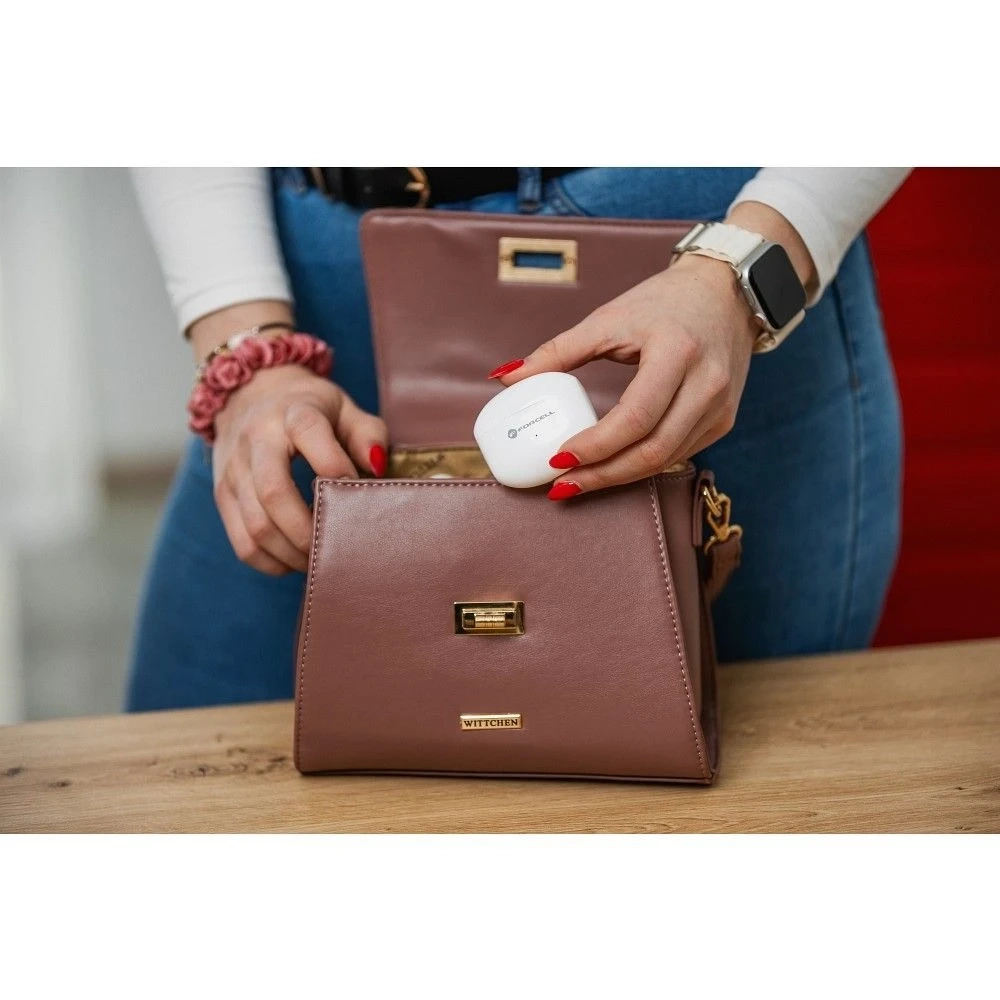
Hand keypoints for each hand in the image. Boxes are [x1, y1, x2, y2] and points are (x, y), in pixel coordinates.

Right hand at [211, 365, 387, 573]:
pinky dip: (270, 562)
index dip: (334, 466)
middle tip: (337, 545)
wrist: (251, 393)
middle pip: (274, 493)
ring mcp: (234, 469)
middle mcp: (256, 439)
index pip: (308, 433)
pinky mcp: (223, 494)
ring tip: (319, 559)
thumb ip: (368, 434)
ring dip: (291, 553)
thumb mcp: (344, 408)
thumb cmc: (311, 408)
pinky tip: (293, 560)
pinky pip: (241, 542)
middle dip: (310, 530)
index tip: (357, 490)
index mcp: (293, 412)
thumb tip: (378, 468)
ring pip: (255, 525)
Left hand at [490, 252, 757, 497]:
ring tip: (578, 481)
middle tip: (562, 485)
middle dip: (602, 474)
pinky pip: (678, 454)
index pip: (635, 416)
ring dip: (618, 476)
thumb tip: (506, 377)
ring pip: (665, 460)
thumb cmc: (666, 301)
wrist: (725, 292)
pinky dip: (641, 465)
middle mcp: (706, 384)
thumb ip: (556, 351)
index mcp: (677, 351)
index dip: (596, 446)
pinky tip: (612, 467)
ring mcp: (719, 407)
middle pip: (652, 450)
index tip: (558, 458)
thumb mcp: (608, 318)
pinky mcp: (722, 420)